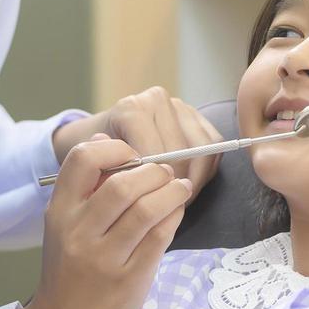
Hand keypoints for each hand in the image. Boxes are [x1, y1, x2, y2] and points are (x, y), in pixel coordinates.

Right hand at [12, 135, 190, 308]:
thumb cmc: (70, 271)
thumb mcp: (65, 225)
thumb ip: (85, 188)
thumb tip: (106, 139)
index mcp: (59, 212)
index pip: (81, 160)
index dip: (114, 148)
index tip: (133, 153)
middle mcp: (78, 232)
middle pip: (122, 184)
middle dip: (153, 171)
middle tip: (166, 172)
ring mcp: (103, 257)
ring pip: (146, 209)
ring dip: (171, 192)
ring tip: (180, 188)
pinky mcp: (128, 279)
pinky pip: (160, 237)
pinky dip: (174, 216)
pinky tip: (177, 210)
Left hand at [52, 87, 223, 192]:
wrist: (101, 134)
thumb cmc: (97, 154)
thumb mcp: (95, 166)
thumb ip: (111, 173)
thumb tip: (135, 182)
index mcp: (131, 109)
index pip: (156, 155)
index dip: (156, 186)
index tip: (151, 207)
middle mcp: (156, 100)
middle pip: (183, 152)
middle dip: (177, 185)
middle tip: (169, 208)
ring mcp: (179, 105)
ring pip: (204, 149)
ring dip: (195, 179)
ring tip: (179, 199)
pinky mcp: (197, 115)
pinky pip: (214, 147)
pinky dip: (205, 170)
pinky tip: (188, 184)